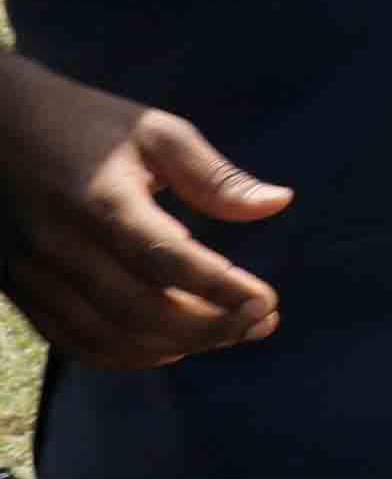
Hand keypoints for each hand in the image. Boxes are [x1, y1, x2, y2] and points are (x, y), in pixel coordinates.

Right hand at [0, 57, 291, 368]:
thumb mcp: (155, 131)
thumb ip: (214, 175)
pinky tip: (168, 347)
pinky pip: (73, 340)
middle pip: (141, 309)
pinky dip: (124, 355)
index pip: (169, 260)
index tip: (267, 302)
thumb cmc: (85, 124)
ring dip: (173, 346)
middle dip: (208, 327)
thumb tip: (279, 203)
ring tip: (226, 336)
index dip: (221, 289)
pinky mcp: (18, 289)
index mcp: (102, 200)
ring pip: (107, 335)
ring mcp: (33, 273)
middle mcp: (62, 245)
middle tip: (259, 324)